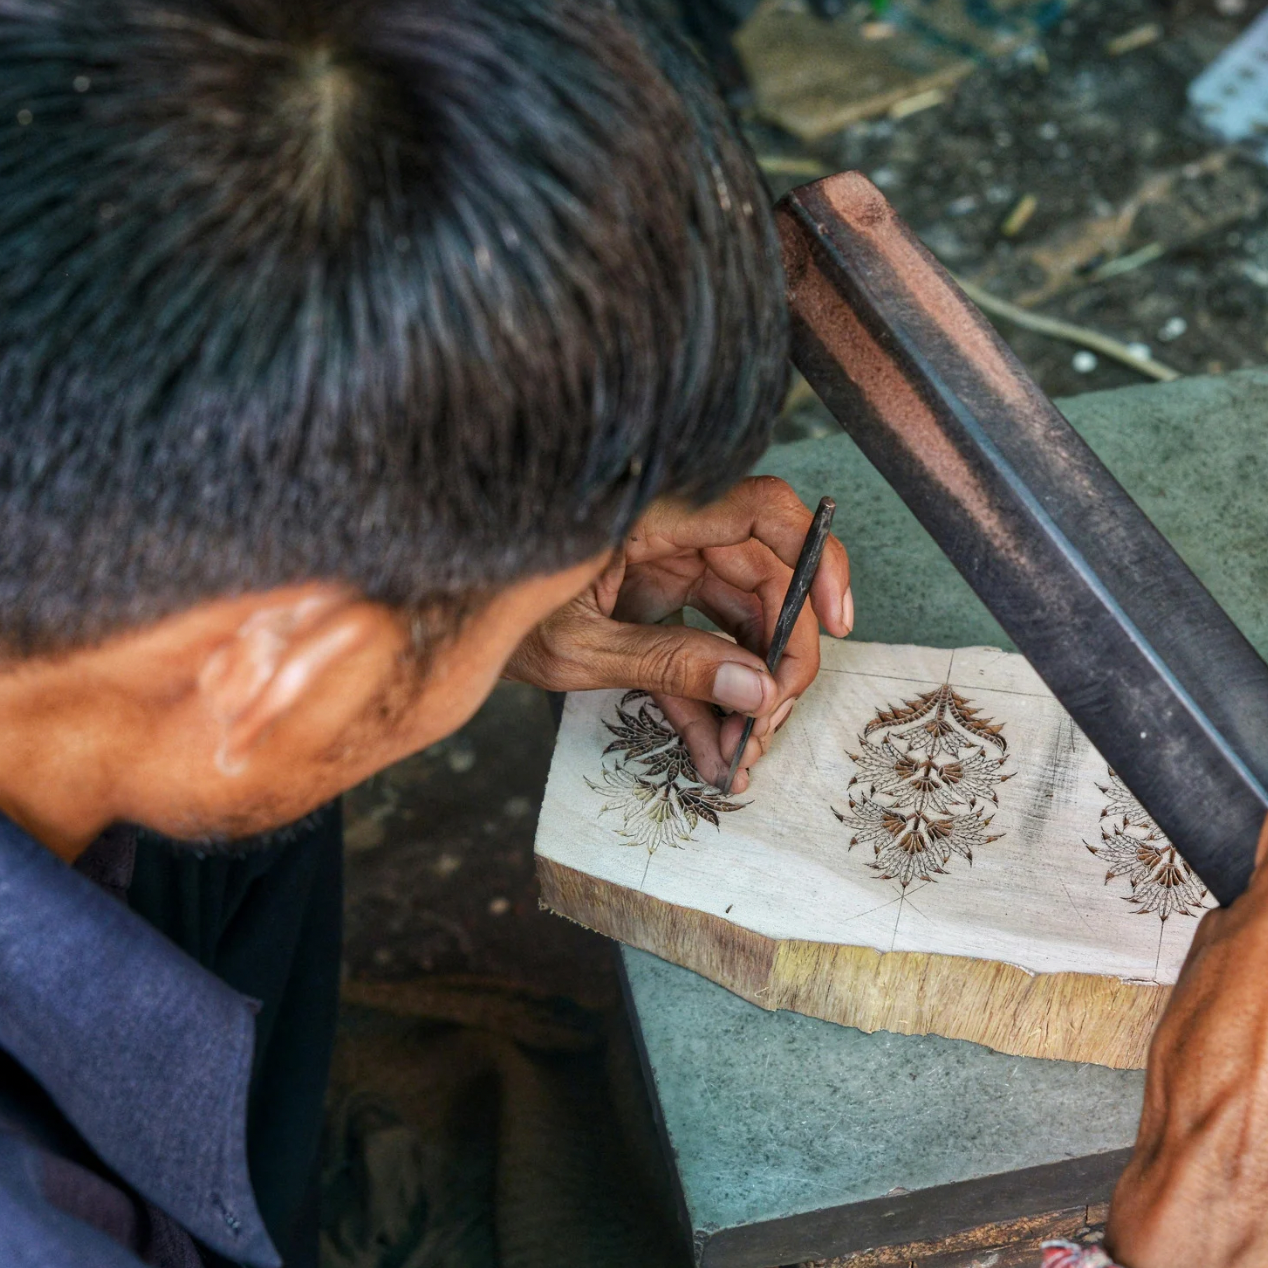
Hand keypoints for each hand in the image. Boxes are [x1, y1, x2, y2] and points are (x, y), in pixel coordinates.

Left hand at [504, 476, 852, 789]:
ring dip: (747, 693)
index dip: (815, 560)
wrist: (429, 620)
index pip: (761, 512)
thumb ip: (669, 666)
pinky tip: (715, 755)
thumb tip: (754, 692)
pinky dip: (708, 702)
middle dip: (780, 657)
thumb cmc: (488, 606)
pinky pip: (699, 648)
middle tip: (775, 722)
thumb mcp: (579, 648)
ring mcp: (661, 567)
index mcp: (652, 514)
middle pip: (763, 580)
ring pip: (738, 623)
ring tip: (743, 755)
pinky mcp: (650, 603)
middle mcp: (668, 531)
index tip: (838, 622)